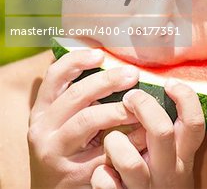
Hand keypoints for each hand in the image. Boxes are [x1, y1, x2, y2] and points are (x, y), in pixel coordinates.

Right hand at [28, 49, 141, 187]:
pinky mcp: (74, 174)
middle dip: (107, 81)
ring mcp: (56, 152)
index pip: (54, 76)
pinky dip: (128, 139)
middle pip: (77, 95)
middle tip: (132, 74)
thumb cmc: (65, 148)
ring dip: (118, 109)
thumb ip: (75, 97)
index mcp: (41, 110)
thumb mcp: (59, 121)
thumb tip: (104, 61)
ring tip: (138, 104)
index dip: (78, 60)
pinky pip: (105, 150)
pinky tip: (143, 132)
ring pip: (88, 120)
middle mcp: (43, 129)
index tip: (101, 54)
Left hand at [91, 78, 204, 188]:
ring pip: (129, 160)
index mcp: (183, 156)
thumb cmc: (159, 181)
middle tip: (129, 97)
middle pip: (162, 130)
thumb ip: (168, 130)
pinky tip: (102, 171)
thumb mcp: (173, 158)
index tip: (168, 83)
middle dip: (143, 106)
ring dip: (114, 142)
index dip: (185, 97)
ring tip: (112, 139)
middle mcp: (168, 172)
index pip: (194, 123)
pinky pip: (106, 183)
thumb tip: (158, 85)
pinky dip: (100, 174)